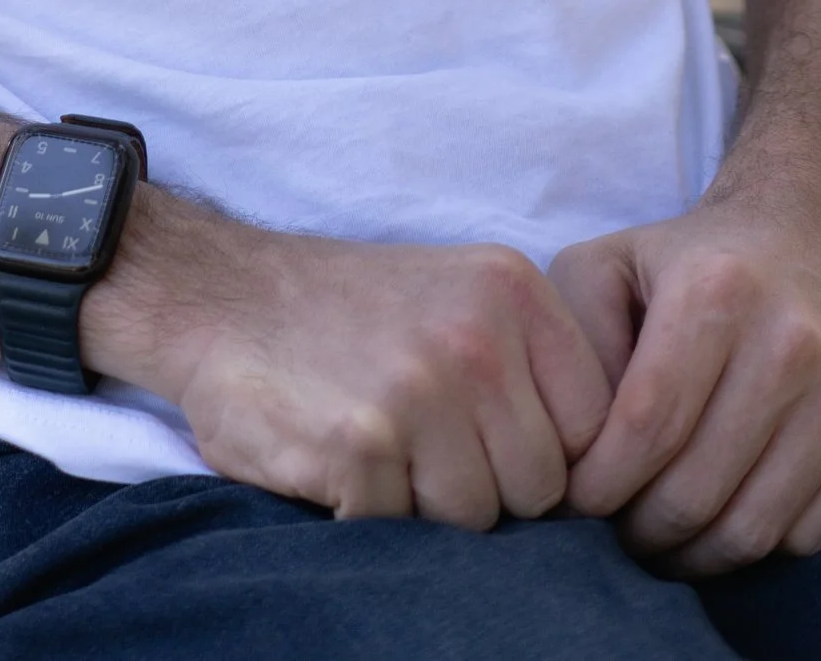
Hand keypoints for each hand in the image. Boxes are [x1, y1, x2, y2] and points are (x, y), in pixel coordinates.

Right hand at [87, 209, 611, 528]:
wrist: (223, 295)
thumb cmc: (351, 311)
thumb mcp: (461, 297)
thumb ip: (529, 366)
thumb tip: (597, 477)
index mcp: (513, 292)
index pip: (595, 426)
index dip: (554, 457)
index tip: (502, 448)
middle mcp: (478, 337)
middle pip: (541, 484)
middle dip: (489, 487)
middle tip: (425, 444)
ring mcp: (421, 392)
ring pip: (477, 518)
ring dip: (429, 504)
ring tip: (383, 446)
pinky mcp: (363, 446)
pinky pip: (405, 529)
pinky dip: (372, 512)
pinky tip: (341, 457)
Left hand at [551, 196, 820, 574]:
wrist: (816, 237)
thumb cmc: (691, 264)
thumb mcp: (609, 264)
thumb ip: (572, 340)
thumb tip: (572, 442)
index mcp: (717, 291)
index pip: (646, 428)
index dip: (599, 486)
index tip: (576, 499)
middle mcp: (793, 340)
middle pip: (696, 492)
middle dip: (639, 531)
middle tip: (616, 529)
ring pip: (751, 530)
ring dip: (693, 554)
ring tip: (661, 535)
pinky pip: (805, 537)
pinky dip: (755, 545)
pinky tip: (723, 514)